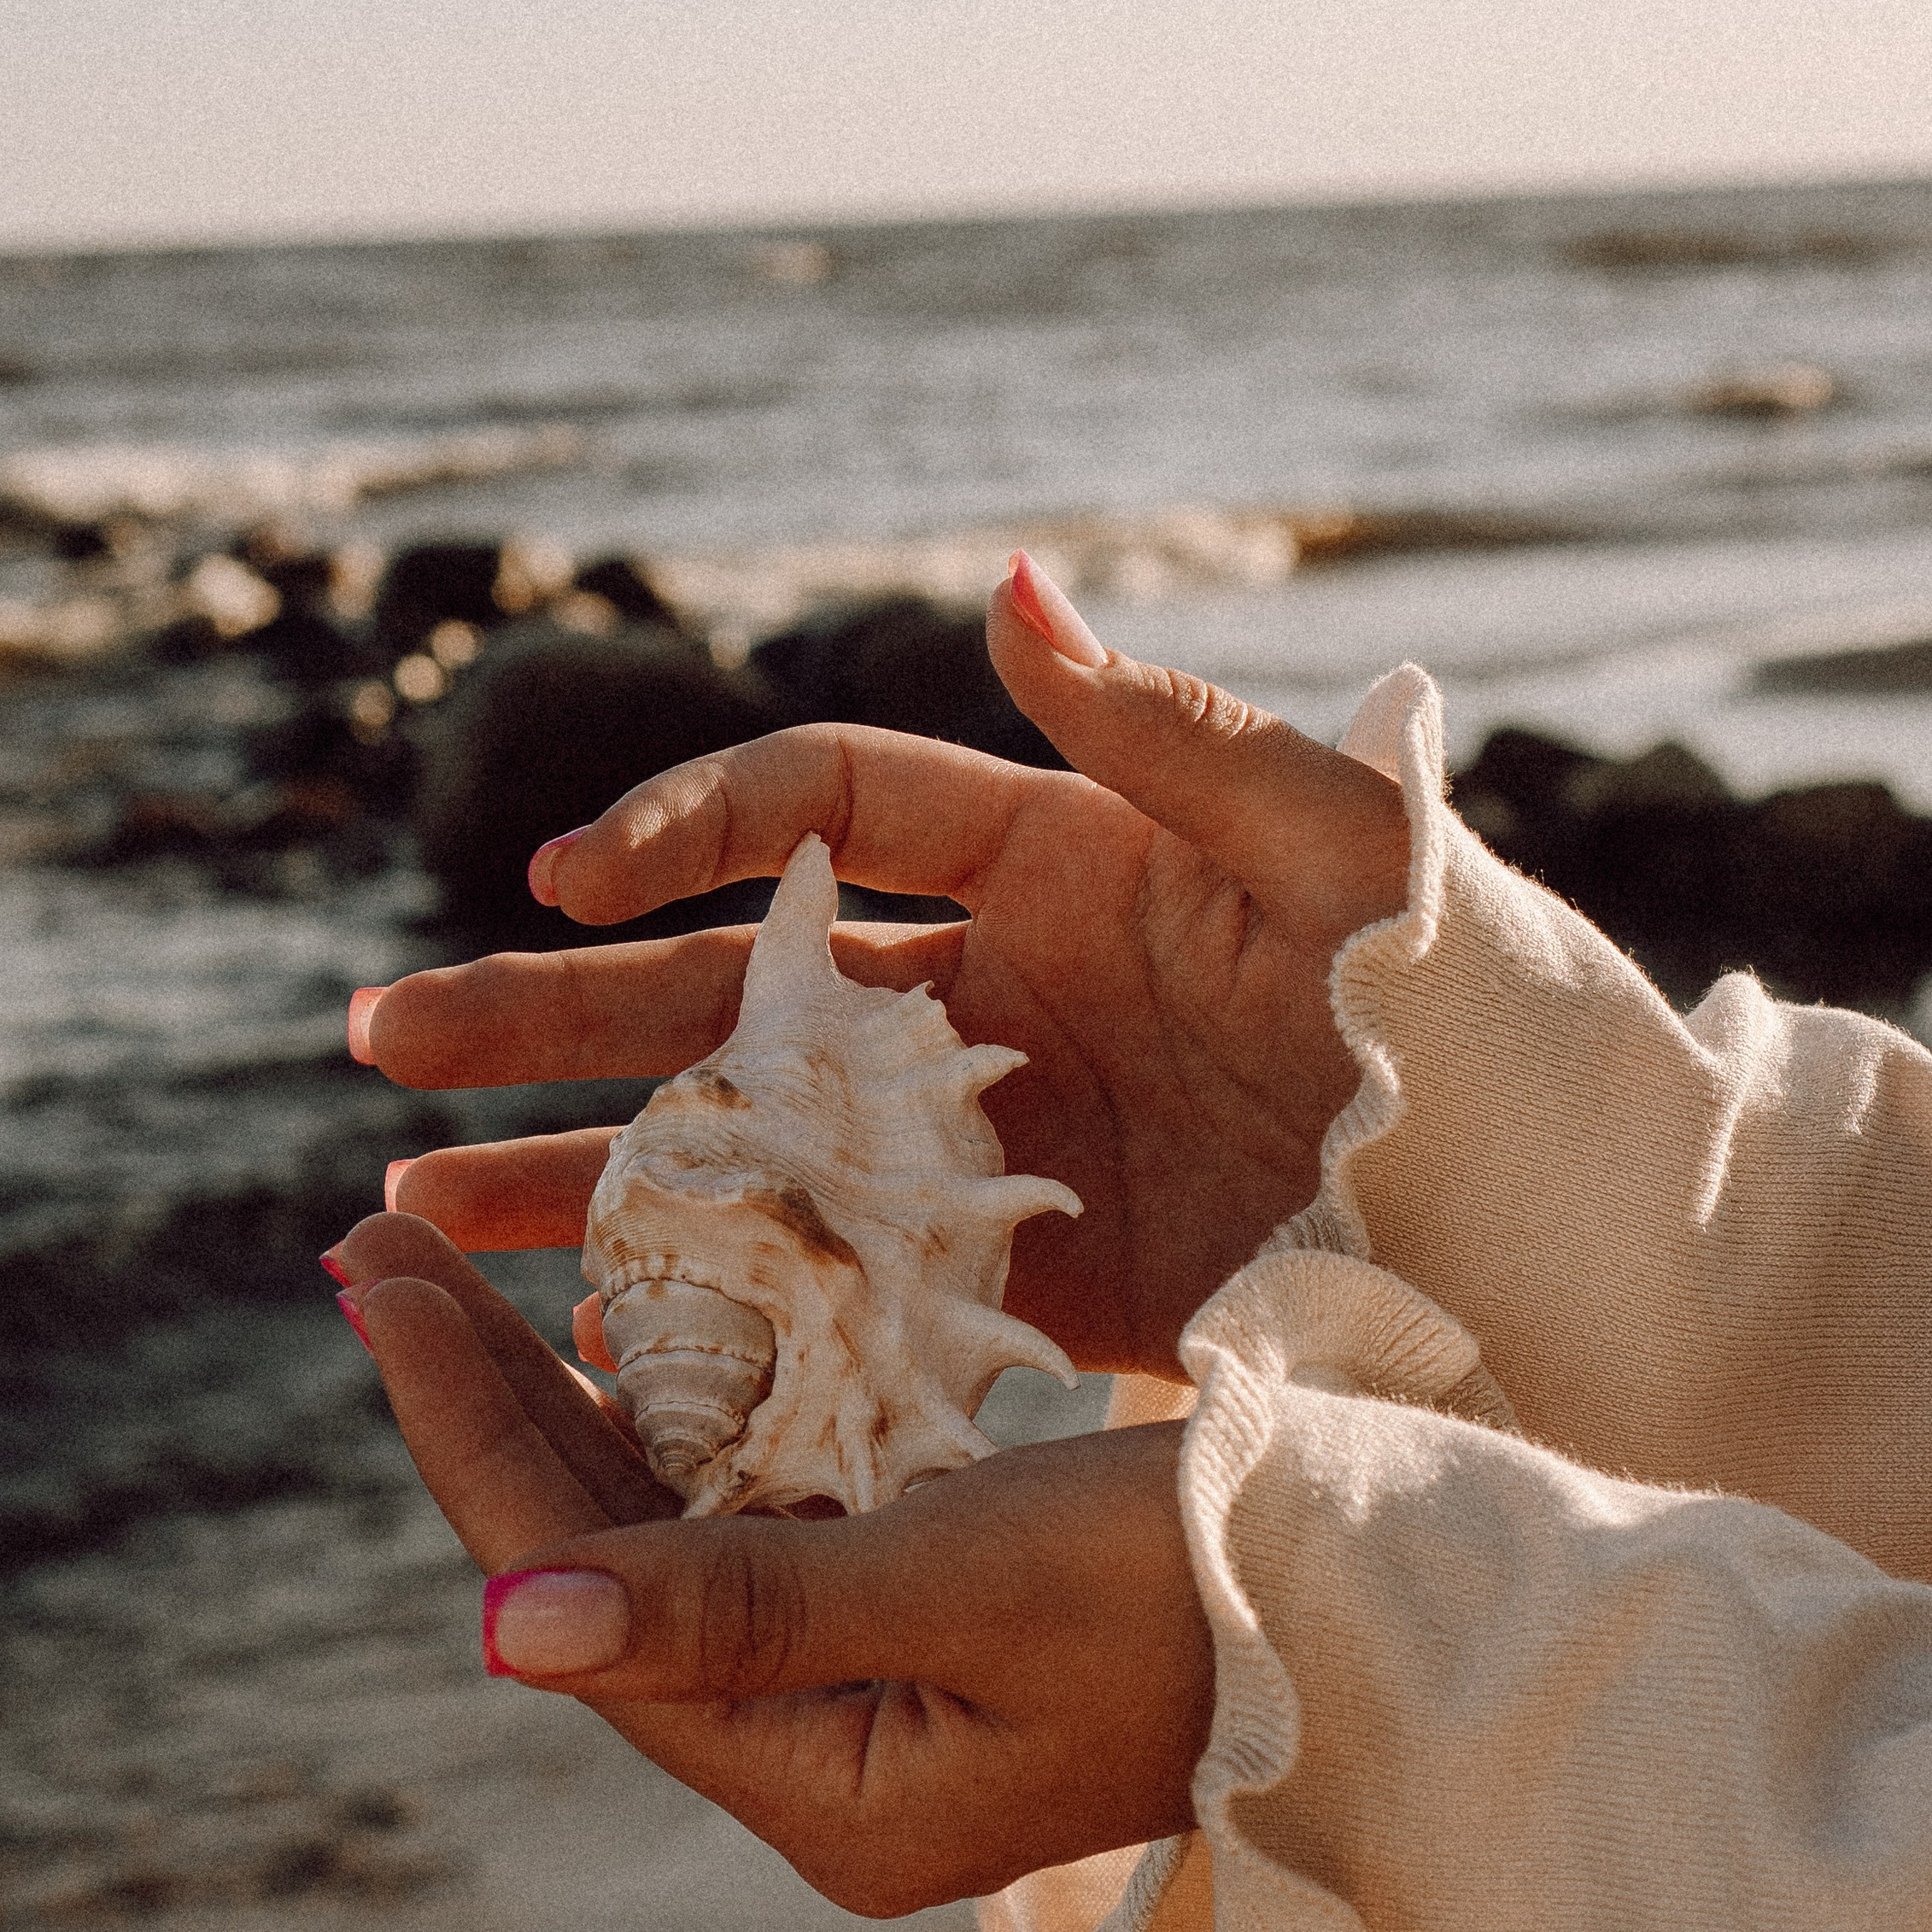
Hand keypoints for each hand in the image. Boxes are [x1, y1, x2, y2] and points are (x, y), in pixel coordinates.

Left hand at [333, 1211, 1210, 1911]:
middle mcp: (826, 1760)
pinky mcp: (928, 1618)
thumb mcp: (969, 1578)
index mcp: (824, 1792)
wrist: (1400, 1603)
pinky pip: (761, 1510)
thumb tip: (498, 1635)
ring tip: (448, 1268)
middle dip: (485, 1400)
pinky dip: (688, 1409)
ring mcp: (876, 1692)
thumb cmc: (1211, 1585)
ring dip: (566, 1397)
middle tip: (369, 1246)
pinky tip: (621, 1317)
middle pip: (601, 1563)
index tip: (368, 1275)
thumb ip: (738, 1604)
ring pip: (670, 1530)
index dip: (467, 1429)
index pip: (582, 1596)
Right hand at [355, 557, 1408, 1377]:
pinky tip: (573, 1349)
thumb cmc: (1462, 1000)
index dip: (685, 836)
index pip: (817, 815)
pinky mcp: (1006, 1287)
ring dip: (573, 1171)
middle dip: (549, 1012)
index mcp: (1044, 864)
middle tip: (384, 1041)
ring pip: (736, 1151)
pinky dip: (707, 1314)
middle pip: (720, 993)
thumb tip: (1006, 582)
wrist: (1547, 1223)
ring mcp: (978, 1152)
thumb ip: (1162, 731)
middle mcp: (982, 1001)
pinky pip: (824, 1289)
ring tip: (405, 1219)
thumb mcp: (1331, 843)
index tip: (572, 885)